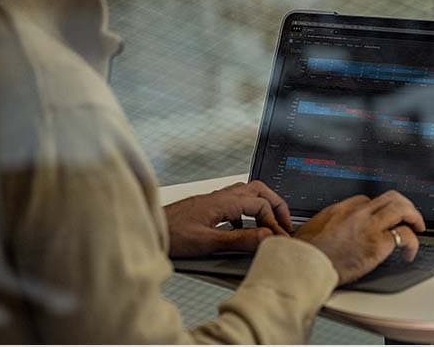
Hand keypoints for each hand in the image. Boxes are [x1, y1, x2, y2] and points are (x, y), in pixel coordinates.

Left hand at [163, 180, 292, 256]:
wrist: (149, 230)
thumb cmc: (171, 234)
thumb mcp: (208, 241)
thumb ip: (239, 239)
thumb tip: (265, 236)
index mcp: (224, 202)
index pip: (261, 205)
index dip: (274, 221)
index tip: (280, 237)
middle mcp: (221, 196)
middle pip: (259, 190)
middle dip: (276, 205)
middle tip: (285, 223)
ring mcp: (214, 200)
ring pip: (248, 193)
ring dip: (263, 206)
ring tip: (270, 224)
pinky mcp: (208, 207)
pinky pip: (236, 202)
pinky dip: (247, 212)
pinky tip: (243, 228)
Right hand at [293, 190, 425, 284]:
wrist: (306, 265)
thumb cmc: (306, 254)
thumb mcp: (312, 229)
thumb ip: (325, 224)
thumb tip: (326, 229)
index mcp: (342, 208)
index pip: (369, 200)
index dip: (379, 210)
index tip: (383, 220)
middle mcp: (359, 213)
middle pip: (391, 198)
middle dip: (404, 206)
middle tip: (410, 217)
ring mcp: (370, 226)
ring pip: (402, 209)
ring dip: (414, 217)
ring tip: (417, 228)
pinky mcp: (378, 244)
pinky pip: (404, 235)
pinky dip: (412, 243)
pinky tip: (409, 253)